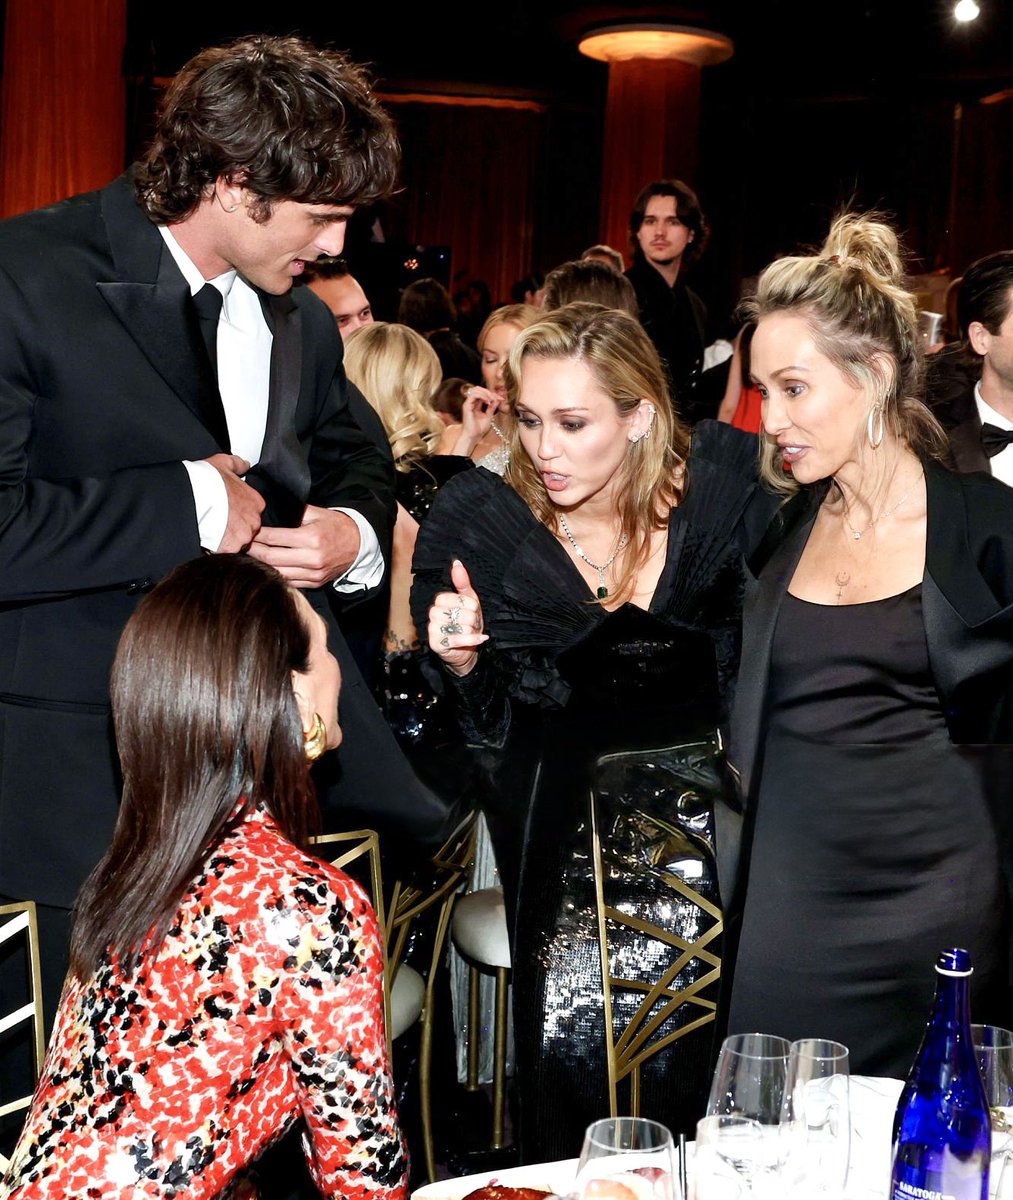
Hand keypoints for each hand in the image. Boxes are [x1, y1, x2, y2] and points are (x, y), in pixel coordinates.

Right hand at [205, 453, 264, 552]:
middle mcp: (254, 521)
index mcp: (255, 502)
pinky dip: (216, 547)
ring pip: (237, 542)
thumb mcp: (222, 464)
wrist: (190, 496)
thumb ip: (237, 464)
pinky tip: (206, 538)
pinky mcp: (230, 548)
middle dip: (232, 528)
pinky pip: (225, 551)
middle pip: (246, 530)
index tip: (224, 512)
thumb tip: (244, 465)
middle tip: (215, 522)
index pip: (250, 513)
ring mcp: (243, 536)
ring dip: (225, 538)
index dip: (236, 514)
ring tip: (210, 529)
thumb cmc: (205, 480)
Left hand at [248, 505, 360, 587]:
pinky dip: (274, 575)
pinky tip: (265, 568)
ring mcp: (314, 573)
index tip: (246, 530)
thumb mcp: (317, 513)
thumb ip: (294, 512)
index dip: (257, 534)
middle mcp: (312, 558)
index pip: (274, 537)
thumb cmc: (336, 526)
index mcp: (311, 538)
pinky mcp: (315, 582)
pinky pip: (288, 582)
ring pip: (277, 572)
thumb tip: (269, 510)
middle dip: (253, 551)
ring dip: (260, 565)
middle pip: (271, 557)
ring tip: (248, 557)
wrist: (359, 545)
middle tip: (240, 544)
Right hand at [428, 559, 487, 675]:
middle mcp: (432, 613)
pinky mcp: (436, 644)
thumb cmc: (467, 623)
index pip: (459, 598)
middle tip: (473, 624)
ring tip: (472, 632)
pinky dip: (472, 639)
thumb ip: (463, 583)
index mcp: (440, 600)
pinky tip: (480, 638)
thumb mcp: (469, 601)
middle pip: (459, 612)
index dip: (471, 606)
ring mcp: (432, 629)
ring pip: (460, 626)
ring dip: (472, 631)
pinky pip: (457, 639)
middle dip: (472, 619)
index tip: (473, 611)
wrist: (467, 649)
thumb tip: (456, 563)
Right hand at [455, 386, 500, 456]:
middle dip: (490, 392)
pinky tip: (488, 402)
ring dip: (486, 393)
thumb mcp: (489, 416)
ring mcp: (468, 403)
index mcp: (476, 405)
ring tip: (492, 399)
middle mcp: (471, 402)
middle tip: (497, 398)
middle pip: (479, 389)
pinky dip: (482, 396)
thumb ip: (492, 407)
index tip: (501, 399)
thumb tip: (497, 400)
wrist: (473, 437)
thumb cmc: (479, 430)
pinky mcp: (466, 405)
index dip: (493, 394)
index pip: (483, 393)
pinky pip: (474, 395)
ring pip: (476, 389)